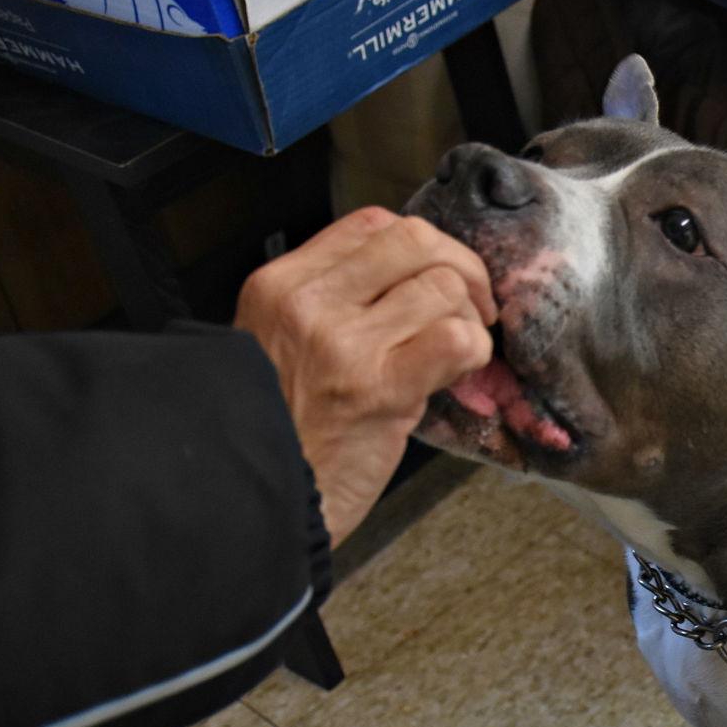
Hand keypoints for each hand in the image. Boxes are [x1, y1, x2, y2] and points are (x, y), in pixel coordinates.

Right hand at [235, 207, 496, 546]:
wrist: (251, 501)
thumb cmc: (278, 431)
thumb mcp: (283, 346)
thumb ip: (336, 305)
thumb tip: (414, 280)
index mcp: (281, 285)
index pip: (372, 225)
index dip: (423, 247)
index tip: (440, 277)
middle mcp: (308, 303)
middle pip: (415, 241)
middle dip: (463, 269)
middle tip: (475, 308)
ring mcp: (344, 343)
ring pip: (443, 287)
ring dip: (471, 320)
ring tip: (459, 354)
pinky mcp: (380, 389)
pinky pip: (455, 338)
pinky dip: (473, 352)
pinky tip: (460, 375)